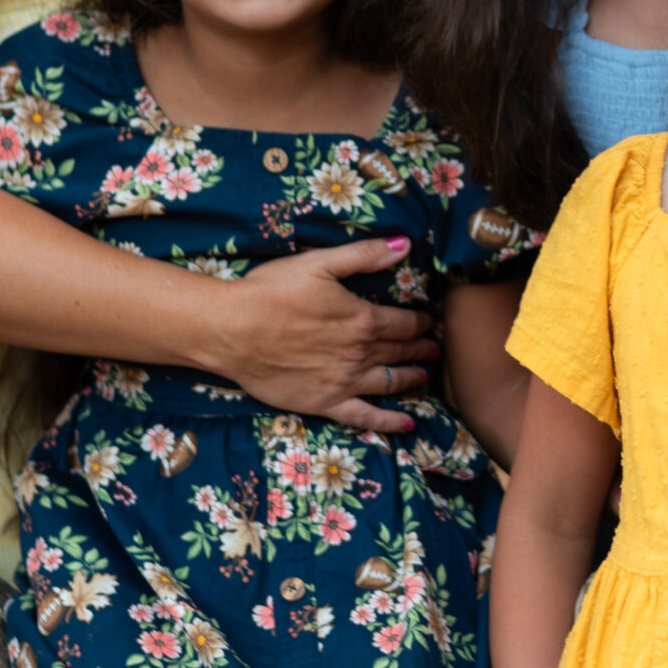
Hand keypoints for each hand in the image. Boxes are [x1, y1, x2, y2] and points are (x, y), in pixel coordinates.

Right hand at [217, 239, 436, 431]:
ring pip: (390, 383)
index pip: (404, 323)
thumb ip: (364, 255)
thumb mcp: (319, 262)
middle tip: (436, 349)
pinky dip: (388, 421)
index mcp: (362, 319)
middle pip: (400, 353)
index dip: (422, 323)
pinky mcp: (324, 404)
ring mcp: (344, 382)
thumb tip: (404, 244)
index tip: (431, 323)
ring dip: (413, 379)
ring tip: (426, 377)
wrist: (231, 330)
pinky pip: (365, 417)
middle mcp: (360, 354)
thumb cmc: (271, 291)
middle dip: (421, 349)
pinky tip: (406, 423)